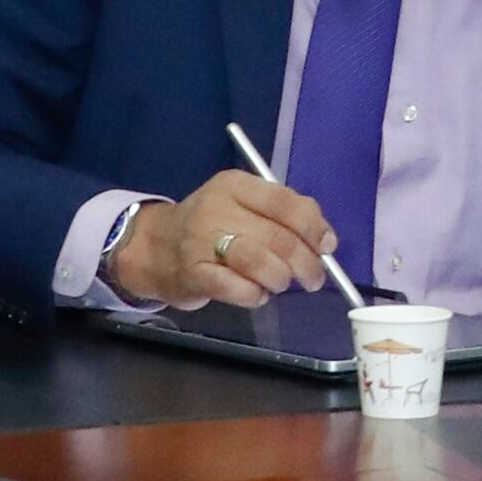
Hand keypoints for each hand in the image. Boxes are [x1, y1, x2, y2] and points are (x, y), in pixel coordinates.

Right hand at [100, 170, 333, 310]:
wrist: (153, 248)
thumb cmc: (211, 228)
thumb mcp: (242, 206)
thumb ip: (282, 215)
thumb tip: (325, 240)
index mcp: (235, 185)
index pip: (287, 203)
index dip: (315, 228)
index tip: (328, 247)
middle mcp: (217, 208)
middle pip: (278, 237)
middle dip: (306, 263)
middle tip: (313, 279)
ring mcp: (201, 241)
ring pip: (261, 262)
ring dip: (281, 279)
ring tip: (279, 284)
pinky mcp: (193, 274)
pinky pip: (239, 288)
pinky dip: (256, 295)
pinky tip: (256, 293)